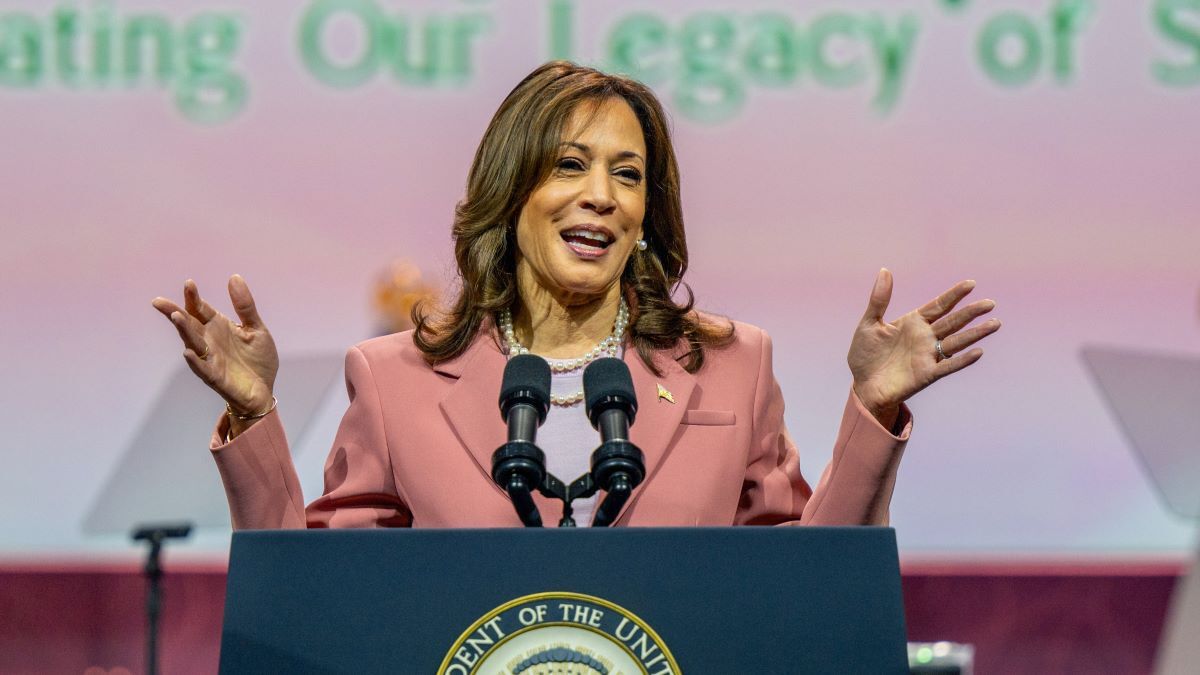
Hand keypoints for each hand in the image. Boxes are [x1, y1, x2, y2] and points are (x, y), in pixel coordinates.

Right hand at [152, 275, 278, 417]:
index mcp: (218, 327)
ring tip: (176, 317)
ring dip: (184, 331)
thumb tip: (234, 277)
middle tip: (159, 301)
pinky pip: (203, 369)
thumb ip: (245, 306)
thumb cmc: (257, 360)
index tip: (189, 284)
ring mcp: (211, 359)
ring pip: (193, 343)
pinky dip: (195, 361)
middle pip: (188, 324)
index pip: (200, 309)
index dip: (193, 297)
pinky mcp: (216, 377)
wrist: (263, 390)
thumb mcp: (256, 328)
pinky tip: (188, 352)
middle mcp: (210, 341)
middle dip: (175, 312)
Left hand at [848, 269, 999, 425]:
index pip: (938, 306)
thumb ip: (879, 299)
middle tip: (990, 303)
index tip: (971, 284)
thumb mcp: (869, 324)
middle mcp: (925, 338)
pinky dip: (962, 360)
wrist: (862, 385)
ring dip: (975, 334)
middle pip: (953, 321)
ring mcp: (928, 356)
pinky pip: (948, 366)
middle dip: (971, 312)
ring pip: (956, 342)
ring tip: (994, 323)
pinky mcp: (927, 374)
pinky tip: (978, 352)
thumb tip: (885, 270)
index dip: (954, 295)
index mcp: (913, 323)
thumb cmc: (865, 355)